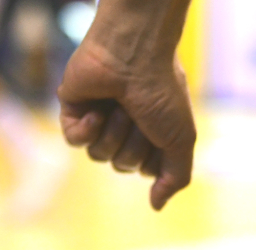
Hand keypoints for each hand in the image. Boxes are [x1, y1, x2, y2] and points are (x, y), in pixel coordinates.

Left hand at [58, 32, 195, 210]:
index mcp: (151, 128)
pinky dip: (87, 128)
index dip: (154, 156)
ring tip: (120, 105)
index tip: (162, 128)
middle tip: (139, 113)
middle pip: (122, 164)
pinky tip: (97, 110)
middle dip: (133, 142)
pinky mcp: (74, 107)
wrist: (134, 50)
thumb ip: (175, 176)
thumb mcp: (181, 138)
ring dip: (113, 131)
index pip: (146, 169)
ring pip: (98, 154)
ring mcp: (99, 115)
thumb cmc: (161, 89)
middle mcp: (125, 124)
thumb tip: (156, 204)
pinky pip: (74, 140)